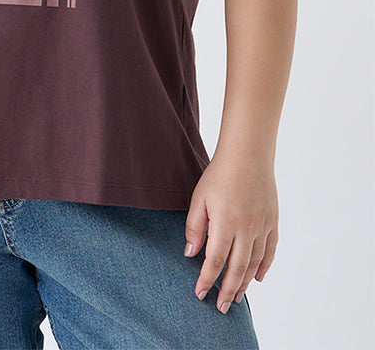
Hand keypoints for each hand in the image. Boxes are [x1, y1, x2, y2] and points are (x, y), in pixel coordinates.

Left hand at [183, 150, 278, 313]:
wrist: (248, 154)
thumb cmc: (219, 175)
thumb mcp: (199, 198)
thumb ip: (195, 228)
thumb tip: (190, 254)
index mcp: (225, 223)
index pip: (215, 261)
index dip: (207, 280)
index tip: (200, 294)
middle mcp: (246, 229)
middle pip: (237, 269)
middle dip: (227, 291)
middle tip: (220, 307)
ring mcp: (262, 227)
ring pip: (254, 264)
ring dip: (245, 284)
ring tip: (236, 297)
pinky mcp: (273, 222)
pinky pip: (270, 252)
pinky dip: (264, 267)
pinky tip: (257, 278)